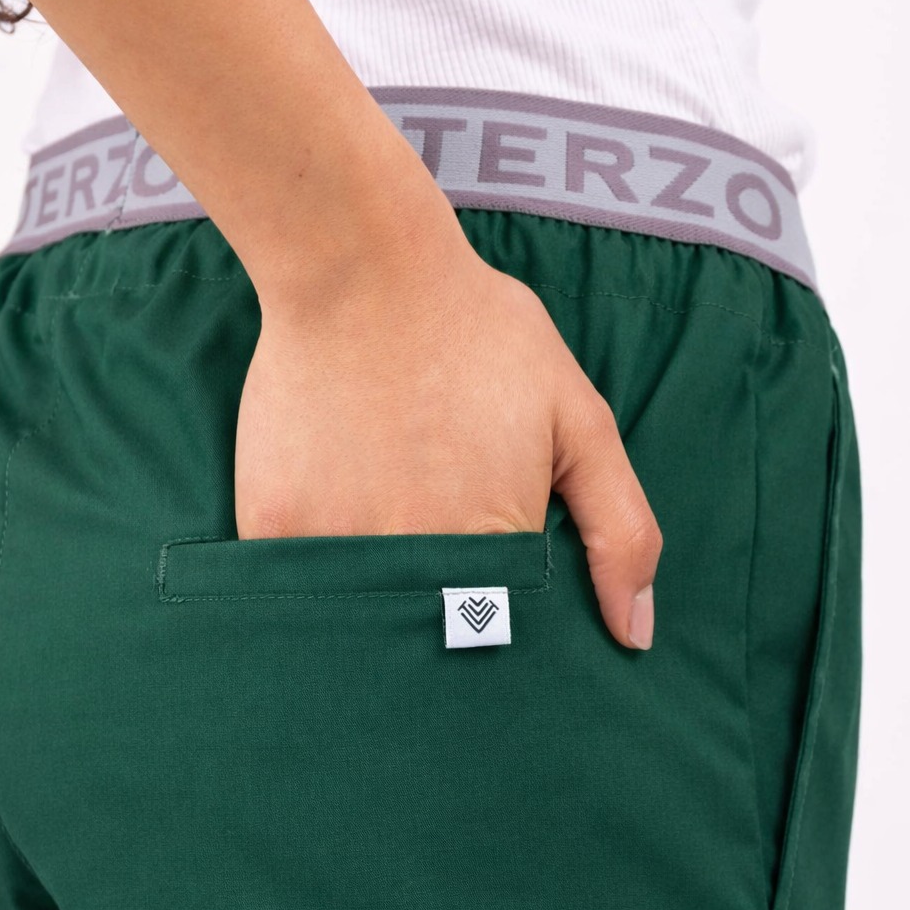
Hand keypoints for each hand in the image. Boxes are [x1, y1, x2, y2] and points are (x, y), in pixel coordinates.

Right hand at [235, 211, 660, 649]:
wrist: (360, 267)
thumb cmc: (479, 337)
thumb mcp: (579, 421)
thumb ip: (620, 531)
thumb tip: (637, 637)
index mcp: (494, 546)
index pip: (507, 639)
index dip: (506, 623)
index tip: (497, 591)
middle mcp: (414, 560)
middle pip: (431, 642)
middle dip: (440, 626)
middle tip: (432, 545)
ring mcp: (337, 548)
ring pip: (363, 625)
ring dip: (376, 608)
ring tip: (383, 530)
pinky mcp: (272, 529)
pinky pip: (296, 588)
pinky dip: (316, 575)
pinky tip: (331, 513)